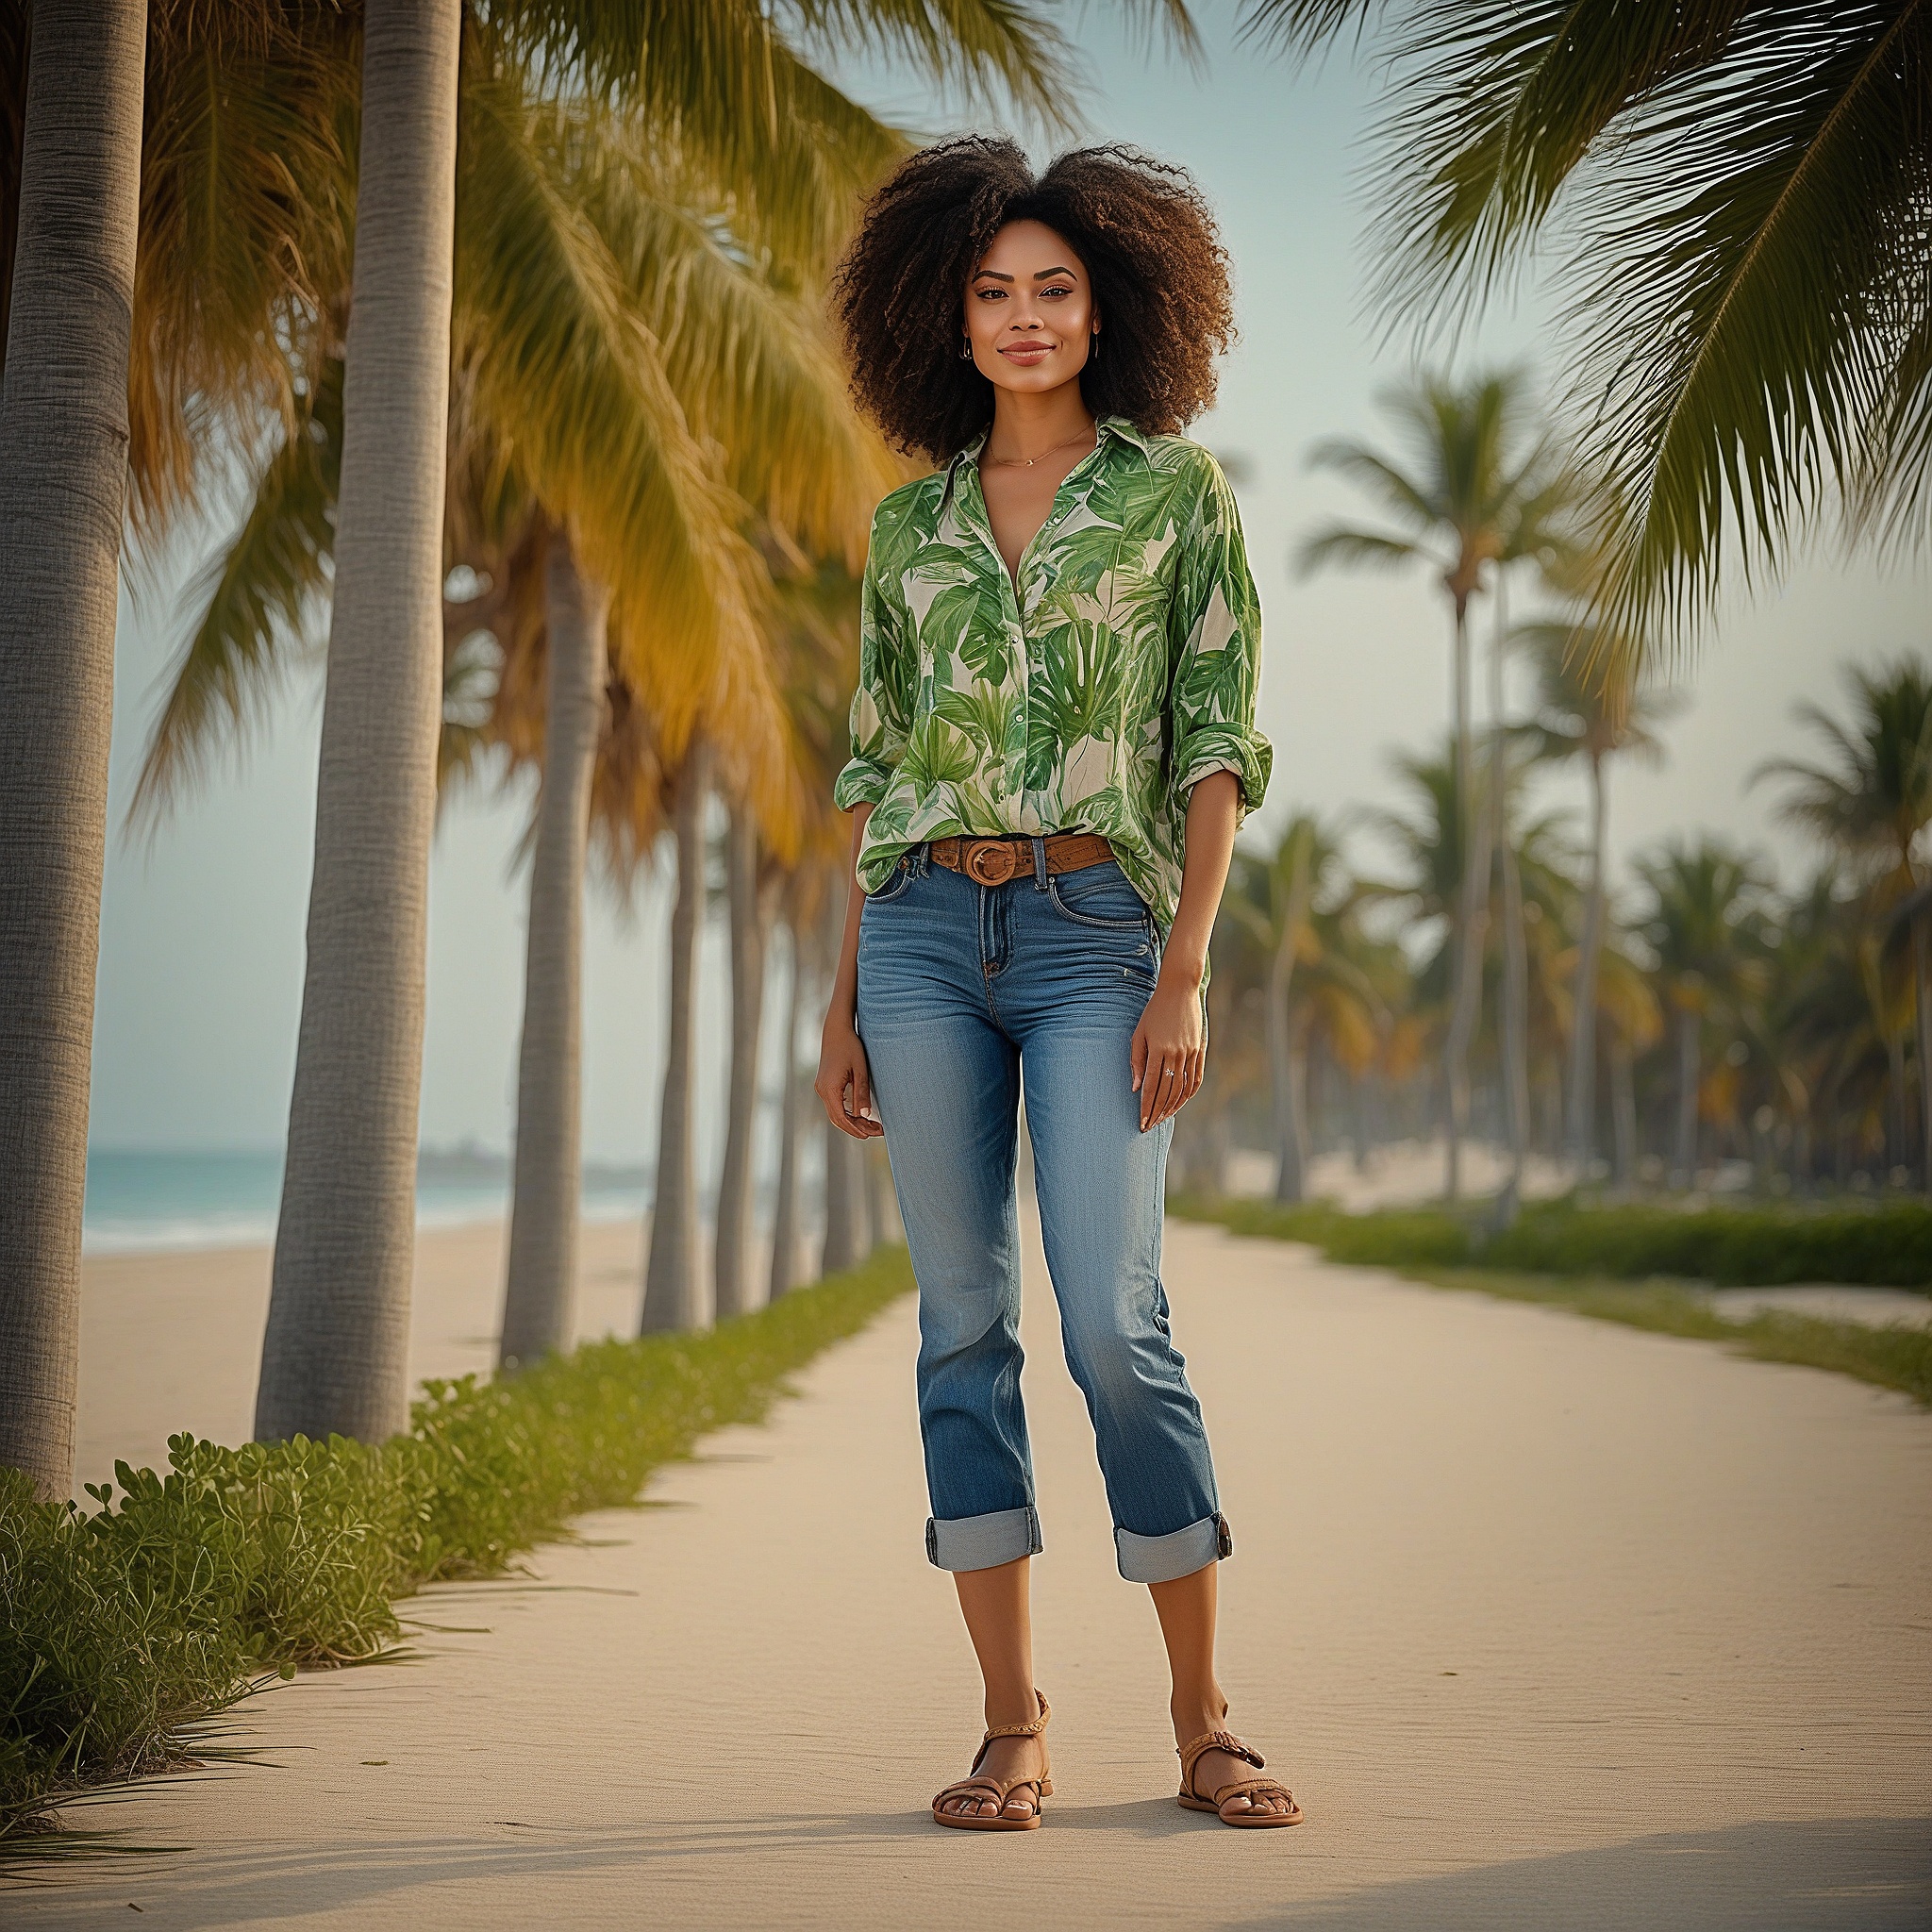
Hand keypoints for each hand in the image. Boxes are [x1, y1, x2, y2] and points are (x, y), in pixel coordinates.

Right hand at [817, 1017, 883, 1138]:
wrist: (836, 1031)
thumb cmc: (850, 1047)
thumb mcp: (860, 1070)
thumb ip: (862, 1093)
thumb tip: (865, 1115)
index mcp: (829, 1088)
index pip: (842, 1118)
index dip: (856, 1129)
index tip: (871, 1134)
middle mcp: (822, 1090)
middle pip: (838, 1119)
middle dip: (856, 1128)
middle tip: (876, 1131)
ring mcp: (821, 1088)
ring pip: (836, 1114)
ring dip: (852, 1122)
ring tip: (871, 1125)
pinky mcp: (824, 1085)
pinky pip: (834, 1105)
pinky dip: (847, 1113)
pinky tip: (860, 1115)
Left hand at [1130, 969, 1204, 1130]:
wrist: (1180, 990)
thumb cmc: (1154, 1012)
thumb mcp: (1139, 1033)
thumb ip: (1136, 1060)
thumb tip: (1136, 1088)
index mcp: (1158, 1050)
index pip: (1150, 1087)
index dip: (1146, 1107)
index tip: (1141, 1122)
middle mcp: (1176, 1054)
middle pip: (1166, 1092)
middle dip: (1157, 1112)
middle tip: (1149, 1126)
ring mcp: (1190, 1053)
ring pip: (1181, 1089)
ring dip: (1172, 1107)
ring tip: (1162, 1118)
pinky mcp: (1199, 1050)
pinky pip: (1195, 1079)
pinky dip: (1188, 1094)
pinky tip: (1180, 1104)